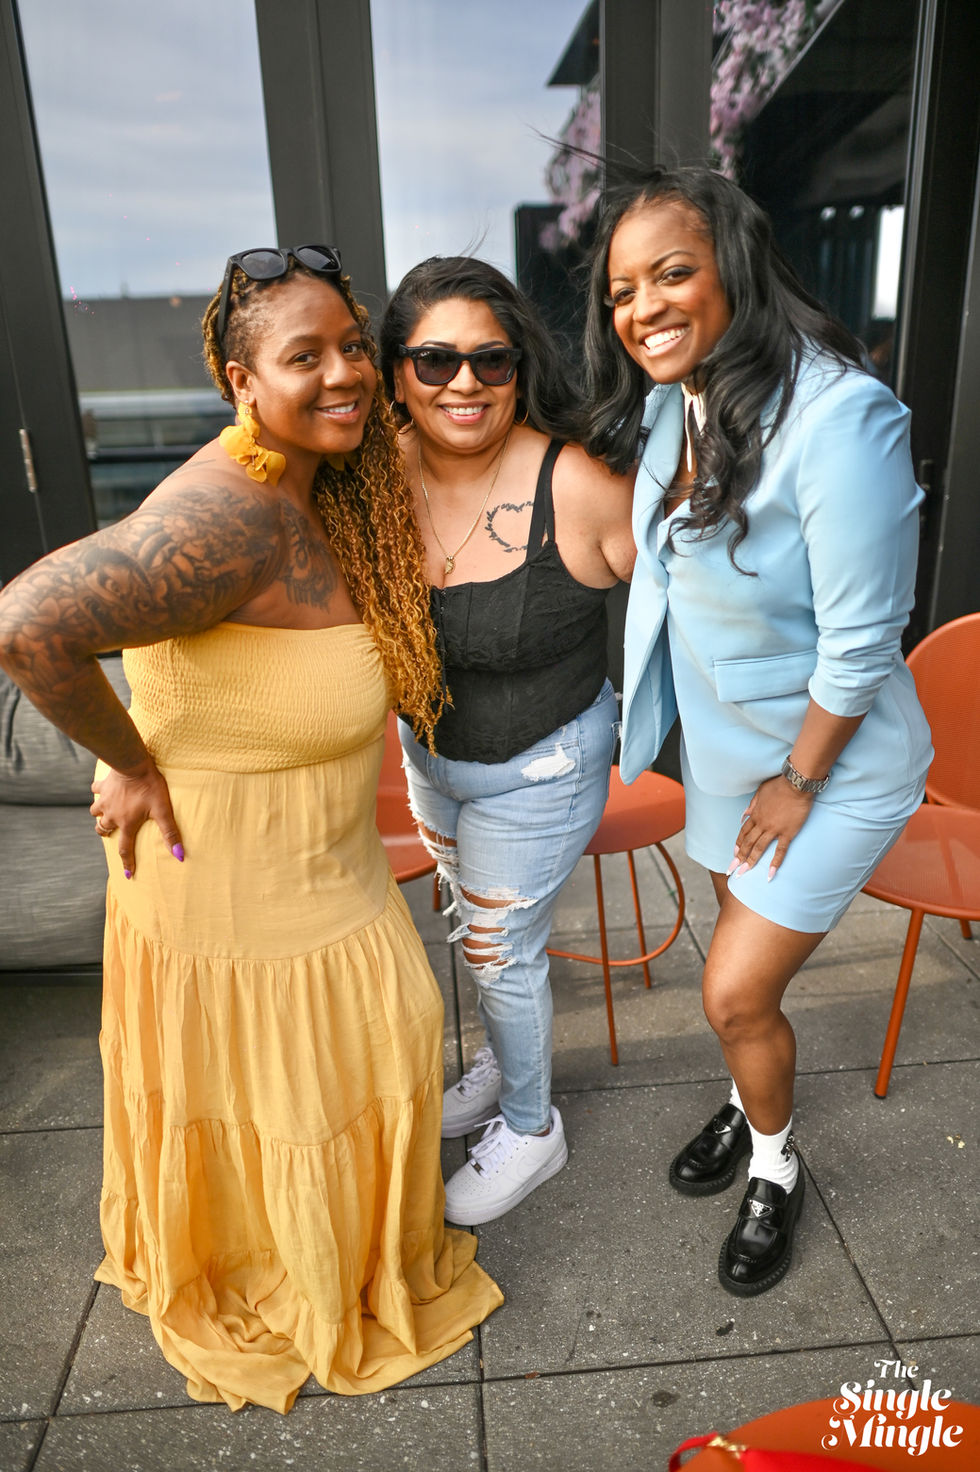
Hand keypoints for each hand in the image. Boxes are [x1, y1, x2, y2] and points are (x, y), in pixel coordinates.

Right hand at [90, 761, 183, 877]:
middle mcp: (112, 815)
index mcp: (126, 823)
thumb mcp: (163, 811)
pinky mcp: (103, 786)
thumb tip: (179, 856)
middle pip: (103, 829)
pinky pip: (96, 790)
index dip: (127, 863)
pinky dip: (99, 792)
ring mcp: (105, 800)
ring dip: (100, 814)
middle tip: (112, 832)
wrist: (132, 764)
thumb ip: (170, 833)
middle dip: (106, 833)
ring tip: (107, 812)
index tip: (128, 875)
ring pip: (95, 812)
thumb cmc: (149, 787)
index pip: (125, 849)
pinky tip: (105, 789)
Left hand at [729, 774, 813, 880]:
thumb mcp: (760, 792)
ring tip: (743, 873)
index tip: (734, 854)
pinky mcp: (787, 833)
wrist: (796, 784)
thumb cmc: (779, 785)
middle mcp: (762, 824)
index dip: (738, 844)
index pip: (743, 833)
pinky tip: (769, 874)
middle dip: (739, 858)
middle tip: (732, 870)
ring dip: (750, 862)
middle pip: (748, 843)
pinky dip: (775, 863)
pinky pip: (780, 851)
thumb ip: (752, 805)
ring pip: (759, 848)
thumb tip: (743, 815)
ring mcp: (774, 830)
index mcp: (755, 814)